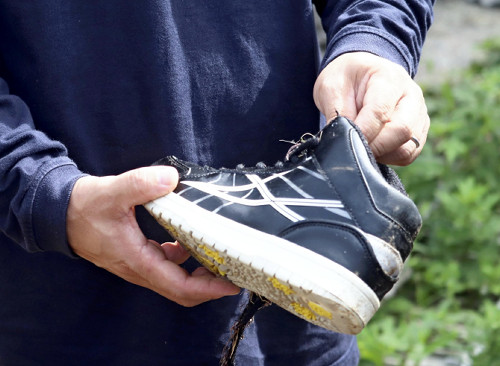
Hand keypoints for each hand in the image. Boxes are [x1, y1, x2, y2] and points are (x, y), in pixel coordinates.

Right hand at [67, 166, 239, 306]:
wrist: (60, 213)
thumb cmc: (84, 206)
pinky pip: (165, 266)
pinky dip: (182, 260)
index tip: (231, 284)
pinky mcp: (137, 256)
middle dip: (209, 285)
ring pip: (174, 280)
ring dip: (198, 274)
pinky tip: (189, 242)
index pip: (179, 286)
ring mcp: (138, 265)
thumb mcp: (112, 192)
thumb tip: (172, 179)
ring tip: (219, 258)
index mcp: (137, 261)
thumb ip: (141, 185)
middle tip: (234, 272)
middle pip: (181, 290)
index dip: (208, 288)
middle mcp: (140, 269)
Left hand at [313, 52, 429, 165]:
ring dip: (380, 154)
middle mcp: (412, 95)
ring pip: (406, 148)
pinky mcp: (419, 132)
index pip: (380, 112)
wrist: (360, 75)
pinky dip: (388, 158)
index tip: (345, 141)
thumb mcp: (331, 87)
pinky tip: (372, 147)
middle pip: (402, 131)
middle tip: (352, 147)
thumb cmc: (346, 79)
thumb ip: (337, 113)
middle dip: (373, 146)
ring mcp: (419, 115)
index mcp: (389, 78)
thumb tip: (343, 140)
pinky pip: (407, 155)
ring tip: (361, 144)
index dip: (362, 132)